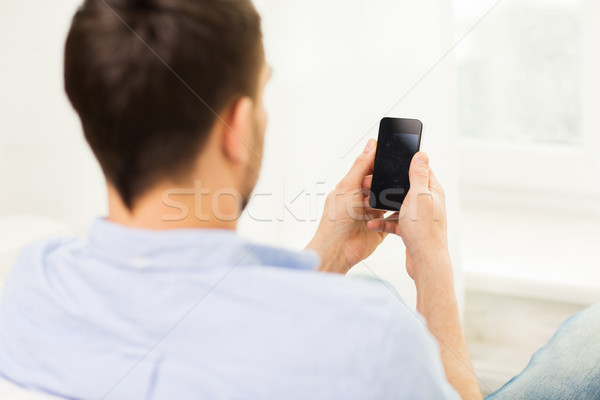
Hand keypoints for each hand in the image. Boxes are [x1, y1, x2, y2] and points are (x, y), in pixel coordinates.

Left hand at [306, 139, 386, 273]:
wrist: (339, 249)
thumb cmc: (335, 220)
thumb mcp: (347, 187)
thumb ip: (361, 166)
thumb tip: (370, 145)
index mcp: (353, 187)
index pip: (370, 169)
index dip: (380, 162)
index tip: (395, 153)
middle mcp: (363, 199)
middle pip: (382, 183)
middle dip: (387, 181)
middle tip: (395, 177)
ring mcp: (372, 213)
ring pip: (389, 199)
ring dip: (392, 198)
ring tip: (395, 195)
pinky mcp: (381, 226)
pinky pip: (394, 217)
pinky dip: (397, 213)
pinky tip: (402, 209)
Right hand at [366, 152, 449, 281]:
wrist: (425, 261)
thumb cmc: (424, 230)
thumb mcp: (418, 196)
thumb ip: (419, 175)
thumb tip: (422, 155)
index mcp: (432, 191)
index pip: (420, 171)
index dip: (405, 165)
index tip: (389, 162)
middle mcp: (427, 202)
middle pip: (405, 188)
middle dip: (388, 186)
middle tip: (372, 184)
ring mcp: (419, 217)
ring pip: (398, 206)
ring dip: (383, 207)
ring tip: (368, 206)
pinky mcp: (412, 230)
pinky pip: (395, 222)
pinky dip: (384, 223)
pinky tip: (372, 225)